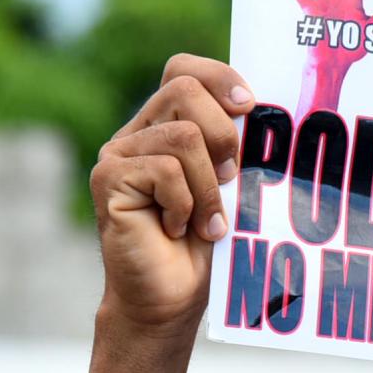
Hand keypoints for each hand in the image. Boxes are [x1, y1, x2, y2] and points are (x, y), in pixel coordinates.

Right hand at [91, 53, 256, 334]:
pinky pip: (165, 169)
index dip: (219, 77)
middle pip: (185, 90)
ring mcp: (118, 154)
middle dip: (224, 134)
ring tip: (206, 220)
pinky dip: (186, 203)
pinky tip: (179, 230)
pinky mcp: (107, 179)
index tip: (250, 107)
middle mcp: (138, 133)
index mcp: (167, 125)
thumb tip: (266, 111)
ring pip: (183, 135)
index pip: (184, 70)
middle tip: (231, 179)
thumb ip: (236, 146)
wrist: (170, 302)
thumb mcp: (232, 186)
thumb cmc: (205, 247)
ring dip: (208, 185)